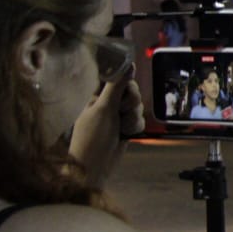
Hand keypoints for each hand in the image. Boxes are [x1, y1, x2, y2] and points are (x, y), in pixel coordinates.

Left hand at [69, 67, 144, 186]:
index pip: (117, 78)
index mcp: (99, 95)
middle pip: (132, 91)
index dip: (125, 81)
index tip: (125, 88)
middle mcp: (109, 103)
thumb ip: (117, 86)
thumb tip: (129, 65)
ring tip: (121, 128)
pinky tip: (127, 135)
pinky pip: (139, 120)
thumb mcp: (104, 108)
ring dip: (132, 117)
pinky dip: (135, 127)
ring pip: (138, 107)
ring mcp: (118, 116)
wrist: (95, 167)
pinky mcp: (127, 128)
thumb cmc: (93, 137)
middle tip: (122, 111)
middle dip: (131, 102)